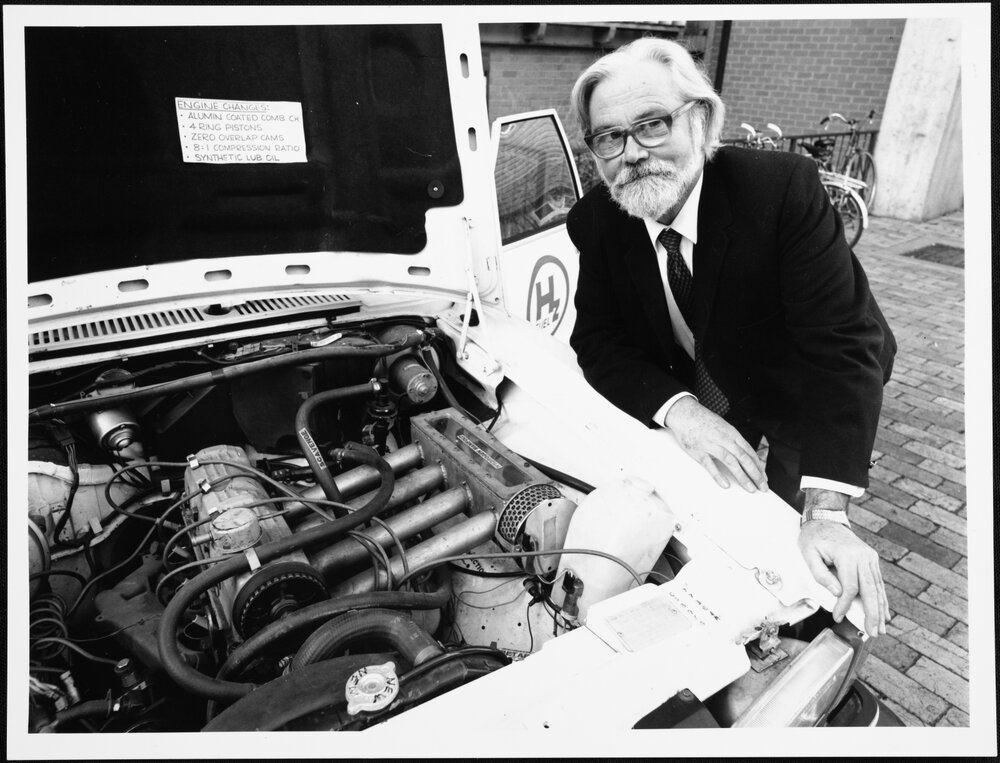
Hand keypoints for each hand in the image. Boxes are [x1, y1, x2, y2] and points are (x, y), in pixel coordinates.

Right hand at [664, 396, 767, 491]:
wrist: (684, 412)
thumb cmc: (704, 421)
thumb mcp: (724, 426)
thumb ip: (733, 440)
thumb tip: (745, 455)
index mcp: (732, 433)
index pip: (749, 452)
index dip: (758, 466)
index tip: (764, 478)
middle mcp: (724, 439)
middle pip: (744, 458)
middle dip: (755, 474)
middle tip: (763, 487)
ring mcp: (711, 444)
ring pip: (730, 462)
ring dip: (742, 477)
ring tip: (750, 488)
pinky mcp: (698, 451)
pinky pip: (710, 465)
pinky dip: (718, 475)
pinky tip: (726, 485)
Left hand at [798, 519, 888, 636]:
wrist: (826, 519)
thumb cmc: (814, 537)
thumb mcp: (809, 554)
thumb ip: (821, 575)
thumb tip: (838, 593)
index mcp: (847, 555)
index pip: (850, 587)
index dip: (845, 605)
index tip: (838, 617)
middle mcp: (863, 556)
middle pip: (870, 590)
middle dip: (872, 613)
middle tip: (874, 632)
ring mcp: (870, 557)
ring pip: (877, 588)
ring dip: (880, 609)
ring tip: (881, 629)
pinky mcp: (871, 559)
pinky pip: (877, 582)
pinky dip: (881, 598)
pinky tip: (884, 613)